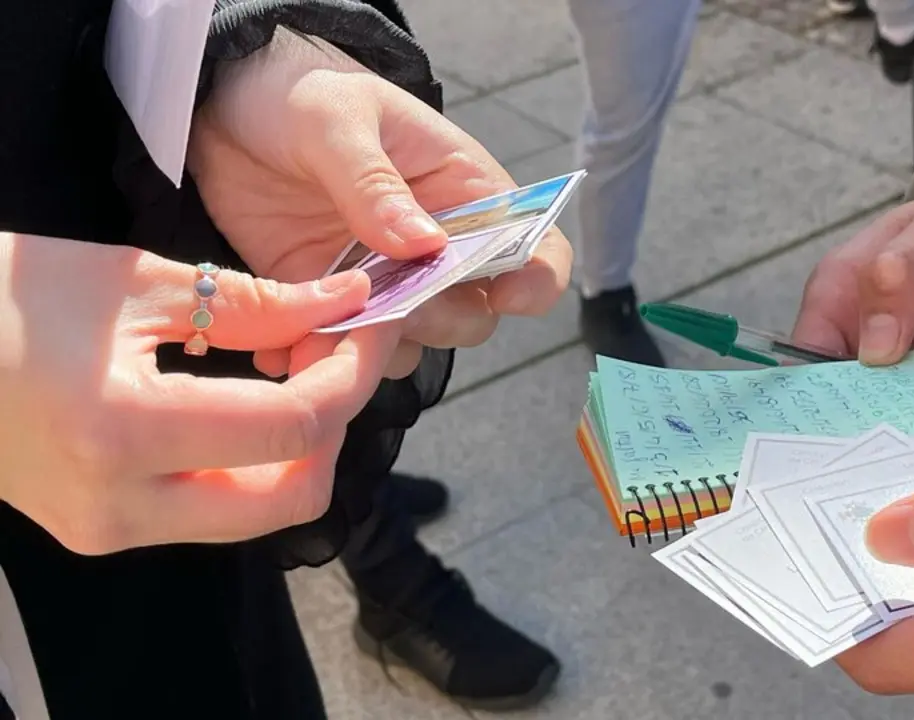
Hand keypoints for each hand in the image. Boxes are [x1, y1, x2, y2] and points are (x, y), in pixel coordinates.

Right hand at [0, 233, 399, 552]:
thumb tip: (345, 305)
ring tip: (299, 369)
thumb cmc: (4, 296)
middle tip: (339, 355)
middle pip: (293, 499)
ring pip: (257, 512)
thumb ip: (254, 302)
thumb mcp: (135, 280)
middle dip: (336, 426)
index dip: (350, 373)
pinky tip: (254, 399)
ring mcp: (109, 530)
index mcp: (121, 431)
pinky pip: (213, 508)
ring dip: (299, 448)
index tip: (369, 323)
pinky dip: (253, 461)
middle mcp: (119, 505)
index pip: (292, 428)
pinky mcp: (103, 530)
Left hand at [188, 29, 570, 376]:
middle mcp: (438, 247)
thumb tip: (426, 246)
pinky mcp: (332, 305)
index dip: (536, 279)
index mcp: (465, 192)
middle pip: (473, 314)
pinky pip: (345, 352)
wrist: (225, 112)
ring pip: (412, 344)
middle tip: (386, 300)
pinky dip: (318, 359)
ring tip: (320, 329)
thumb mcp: (338, 120)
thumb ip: (377, 184)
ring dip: (373, 348)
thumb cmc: (301, 95)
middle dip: (436, 319)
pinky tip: (281, 343)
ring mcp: (387, 282)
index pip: (535, 246)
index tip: (505, 296)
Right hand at [793, 172, 913, 400]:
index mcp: (837, 298)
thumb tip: (873, 348)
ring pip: (901, 419)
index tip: (859, 417)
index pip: (806, 363)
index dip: (822, 398)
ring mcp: (903, 368)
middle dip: (886, 416)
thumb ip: (901, 276)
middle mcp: (860, 340)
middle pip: (849, 405)